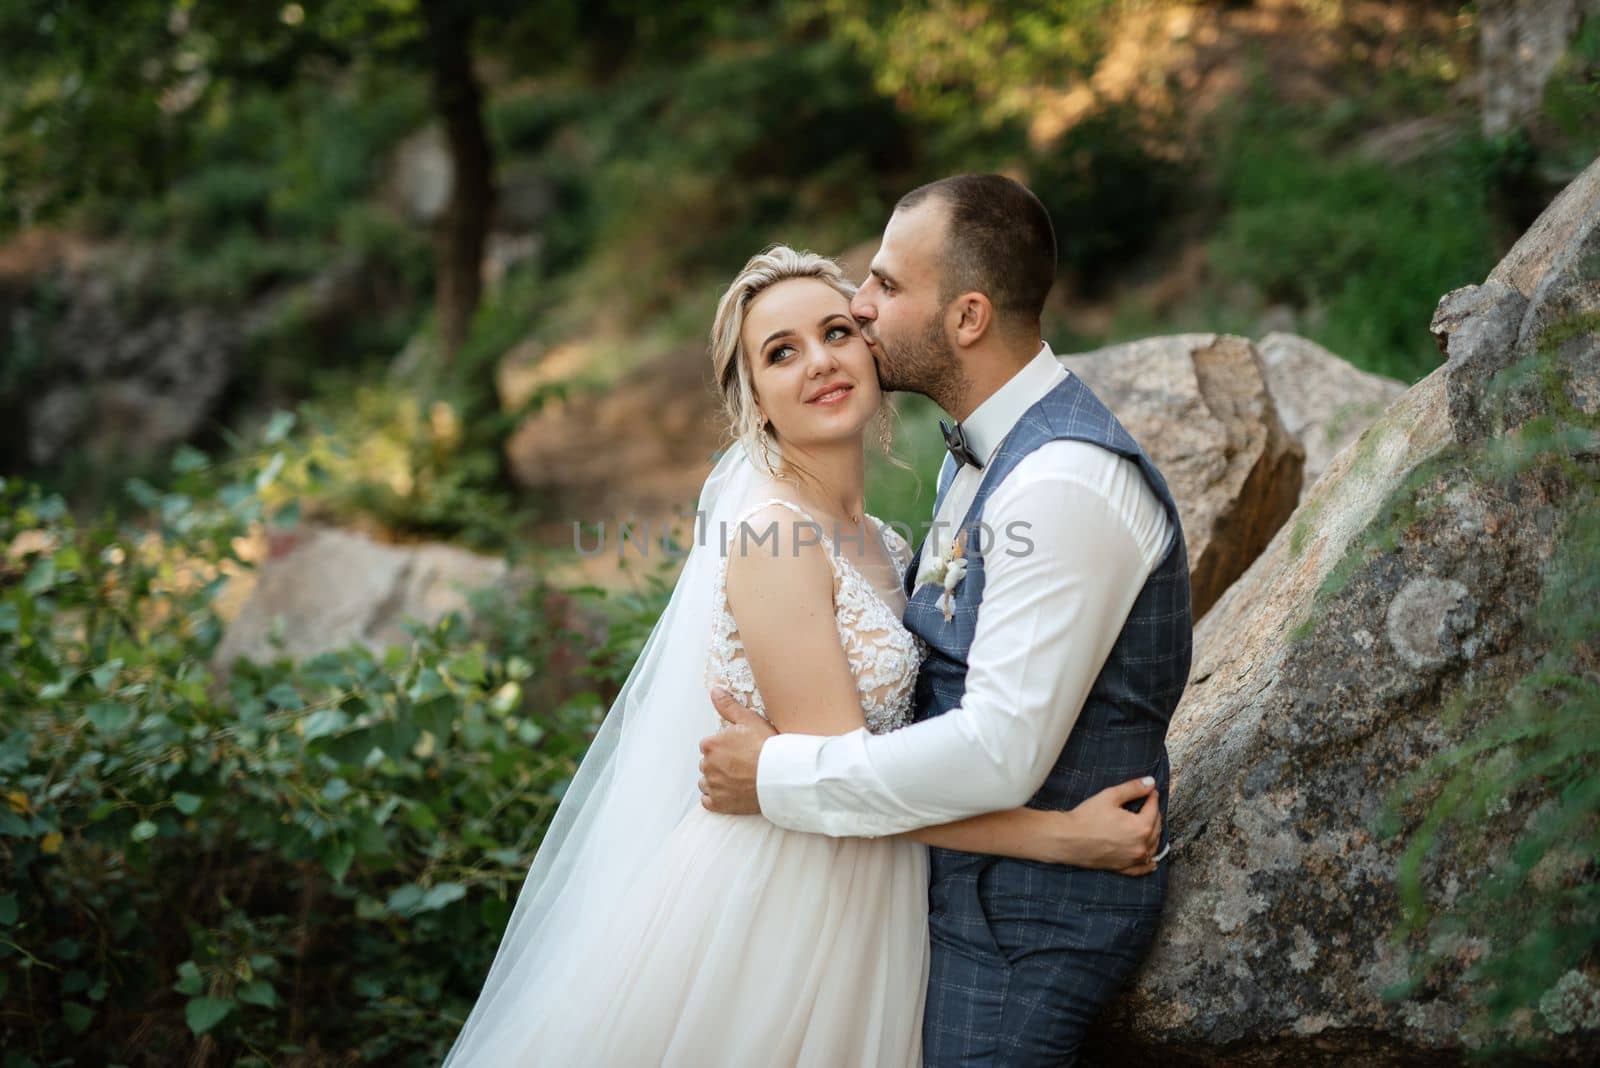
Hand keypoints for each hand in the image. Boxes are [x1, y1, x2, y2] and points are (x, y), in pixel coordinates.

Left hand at [697, 688, 776, 814]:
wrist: (780, 776)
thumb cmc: (766, 747)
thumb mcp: (749, 720)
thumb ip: (728, 706)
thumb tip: (715, 692)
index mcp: (710, 745)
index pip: (708, 745)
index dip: (723, 747)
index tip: (738, 750)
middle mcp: (707, 766)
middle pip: (707, 763)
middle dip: (720, 763)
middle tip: (741, 764)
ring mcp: (713, 786)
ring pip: (707, 782)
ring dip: (717, 780)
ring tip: (738, 778)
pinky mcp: (719, 804)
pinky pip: (708, 801)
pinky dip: (716, 798)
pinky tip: (731, 792)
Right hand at [1051, 777, 1164, 875]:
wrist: (1067, 839)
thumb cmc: (1086, 818)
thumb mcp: (1110, 796)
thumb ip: (1133, 788)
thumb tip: (1150, 782)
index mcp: (1141, 827)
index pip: (1153, 809)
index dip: (1152, 797)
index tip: (1151, 791)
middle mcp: (1140, 845)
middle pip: (1156, 828)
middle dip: (1154, 814)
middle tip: (1150, 805)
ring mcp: (1132, 859)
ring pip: (1152, 847)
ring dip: (1154, 835)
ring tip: (1151, 826)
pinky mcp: (1123, 868)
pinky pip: (1142, 868)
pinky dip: (1148, 863)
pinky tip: (1152, 862)